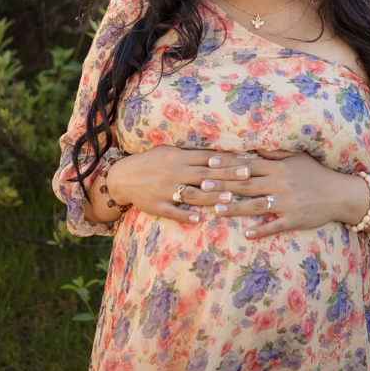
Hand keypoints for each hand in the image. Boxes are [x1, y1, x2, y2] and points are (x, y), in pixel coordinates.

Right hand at [105, 146, 258, 224]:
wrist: (123, 177)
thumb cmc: (151, 162)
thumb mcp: (169, 152)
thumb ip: (191, 155)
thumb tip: (217, 155)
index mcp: (178, 157)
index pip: (207, 158)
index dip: (227, 159)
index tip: (246, 160)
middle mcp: (173, 172)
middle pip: (204, 174)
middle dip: (227, 175)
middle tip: (247, 176)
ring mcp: (165, 189)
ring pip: (191, 193)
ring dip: (211, 195)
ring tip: (229, 197)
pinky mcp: (157, 205)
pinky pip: (173, 211)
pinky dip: (186, 215)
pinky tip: (200, 218)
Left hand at [211, 148, 369, 238]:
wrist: (340, 194)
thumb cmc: (315, 174)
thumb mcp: (297, 158)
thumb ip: (275, 152)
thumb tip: (255, 144)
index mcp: (278, 167)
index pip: (248, 164)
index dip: (228, 164)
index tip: (209, 163)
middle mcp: (280, 183)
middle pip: (246, 184)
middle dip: (223, 185)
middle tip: (202, 186)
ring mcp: (287, 202)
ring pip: (256, 205)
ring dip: (235, 208)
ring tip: (216, 210)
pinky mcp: (295, 219)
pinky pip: (275, 226)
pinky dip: (261, 230)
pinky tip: (247, 234)